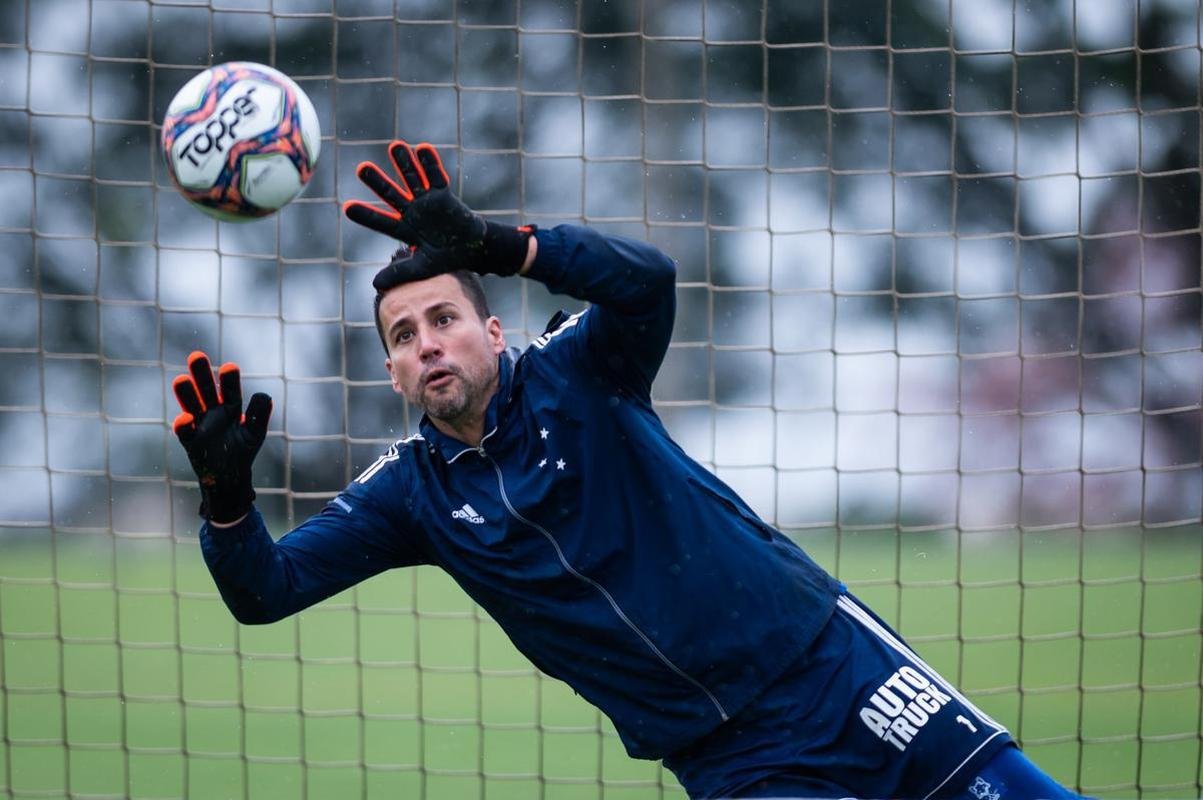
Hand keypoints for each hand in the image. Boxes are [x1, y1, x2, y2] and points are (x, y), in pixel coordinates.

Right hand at [171, 351, 271, 523]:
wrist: (230, 476)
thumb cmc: (243, 450)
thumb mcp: (255, 432)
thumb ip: (259, 415)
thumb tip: (264, 395)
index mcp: (230, 406)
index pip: (229, 388)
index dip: (228, 379)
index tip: (229, 367)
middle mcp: (213, 411)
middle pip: (206, 389)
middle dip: (201, 374)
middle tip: (196, 356)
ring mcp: (200, 424)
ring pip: (191, 404)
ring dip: (186, 392)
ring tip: (182, 380)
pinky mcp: (190, 440)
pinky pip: (184, 430)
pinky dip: (184, 424)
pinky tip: (187, 418)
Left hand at [342, 140, 532, 287]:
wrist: (471, 249)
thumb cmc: (446, 259)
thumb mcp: (422, 268)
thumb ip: (401, 273)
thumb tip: (374, 284)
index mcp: (404, 229)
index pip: (381, 221)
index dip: (365, 215)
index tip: (346, 206)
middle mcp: (412, 211)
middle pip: (391, 194)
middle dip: (377, 181)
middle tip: (361, 168)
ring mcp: (427, 201)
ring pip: (412, 179)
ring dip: (404, 163)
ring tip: (394, 146)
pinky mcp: (443, 195)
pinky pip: (436, 177)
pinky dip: (430, 164)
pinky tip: (422, 148)